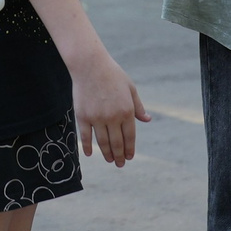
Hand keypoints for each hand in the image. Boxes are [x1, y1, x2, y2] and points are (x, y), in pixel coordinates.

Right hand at [67, 50, 150, 167]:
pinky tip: (90, 153)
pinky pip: (85, 136)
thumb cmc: (113, 75)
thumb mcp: (130, 89)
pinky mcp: (83, 116)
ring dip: (106, 154)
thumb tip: (147, 120)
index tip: (129, 157)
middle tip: (119, 164)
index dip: (130, 150)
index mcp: (127, 111)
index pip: (130, 137)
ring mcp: (97, 118)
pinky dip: (88, 146)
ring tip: (109, 160)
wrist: (90, 65)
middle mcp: (113, 117)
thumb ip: (138, 107)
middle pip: (116, 143)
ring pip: (102, 142)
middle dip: (119, 156)